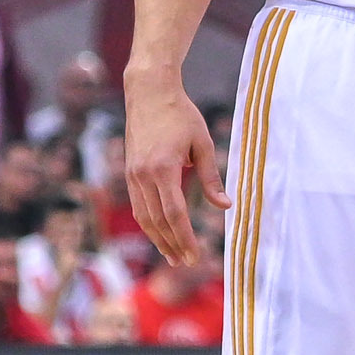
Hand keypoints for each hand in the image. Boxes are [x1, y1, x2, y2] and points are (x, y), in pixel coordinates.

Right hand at [122, 80, 224, 271]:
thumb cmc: (181, 114)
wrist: (148, 91)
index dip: (185, 238)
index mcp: (164, 168)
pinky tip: (159, 233)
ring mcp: (132, 174)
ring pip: (144, 217)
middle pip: (157, 221)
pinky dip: (149, 223)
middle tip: (186, 263)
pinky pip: (138, 205)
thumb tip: (225, 206)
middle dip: (172, 245)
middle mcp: (143, 175)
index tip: (195, 256)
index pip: (175, 214)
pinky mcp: (129, 171)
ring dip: (158, 239)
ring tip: (172, 256)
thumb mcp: (202, 143)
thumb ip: (211, 177)